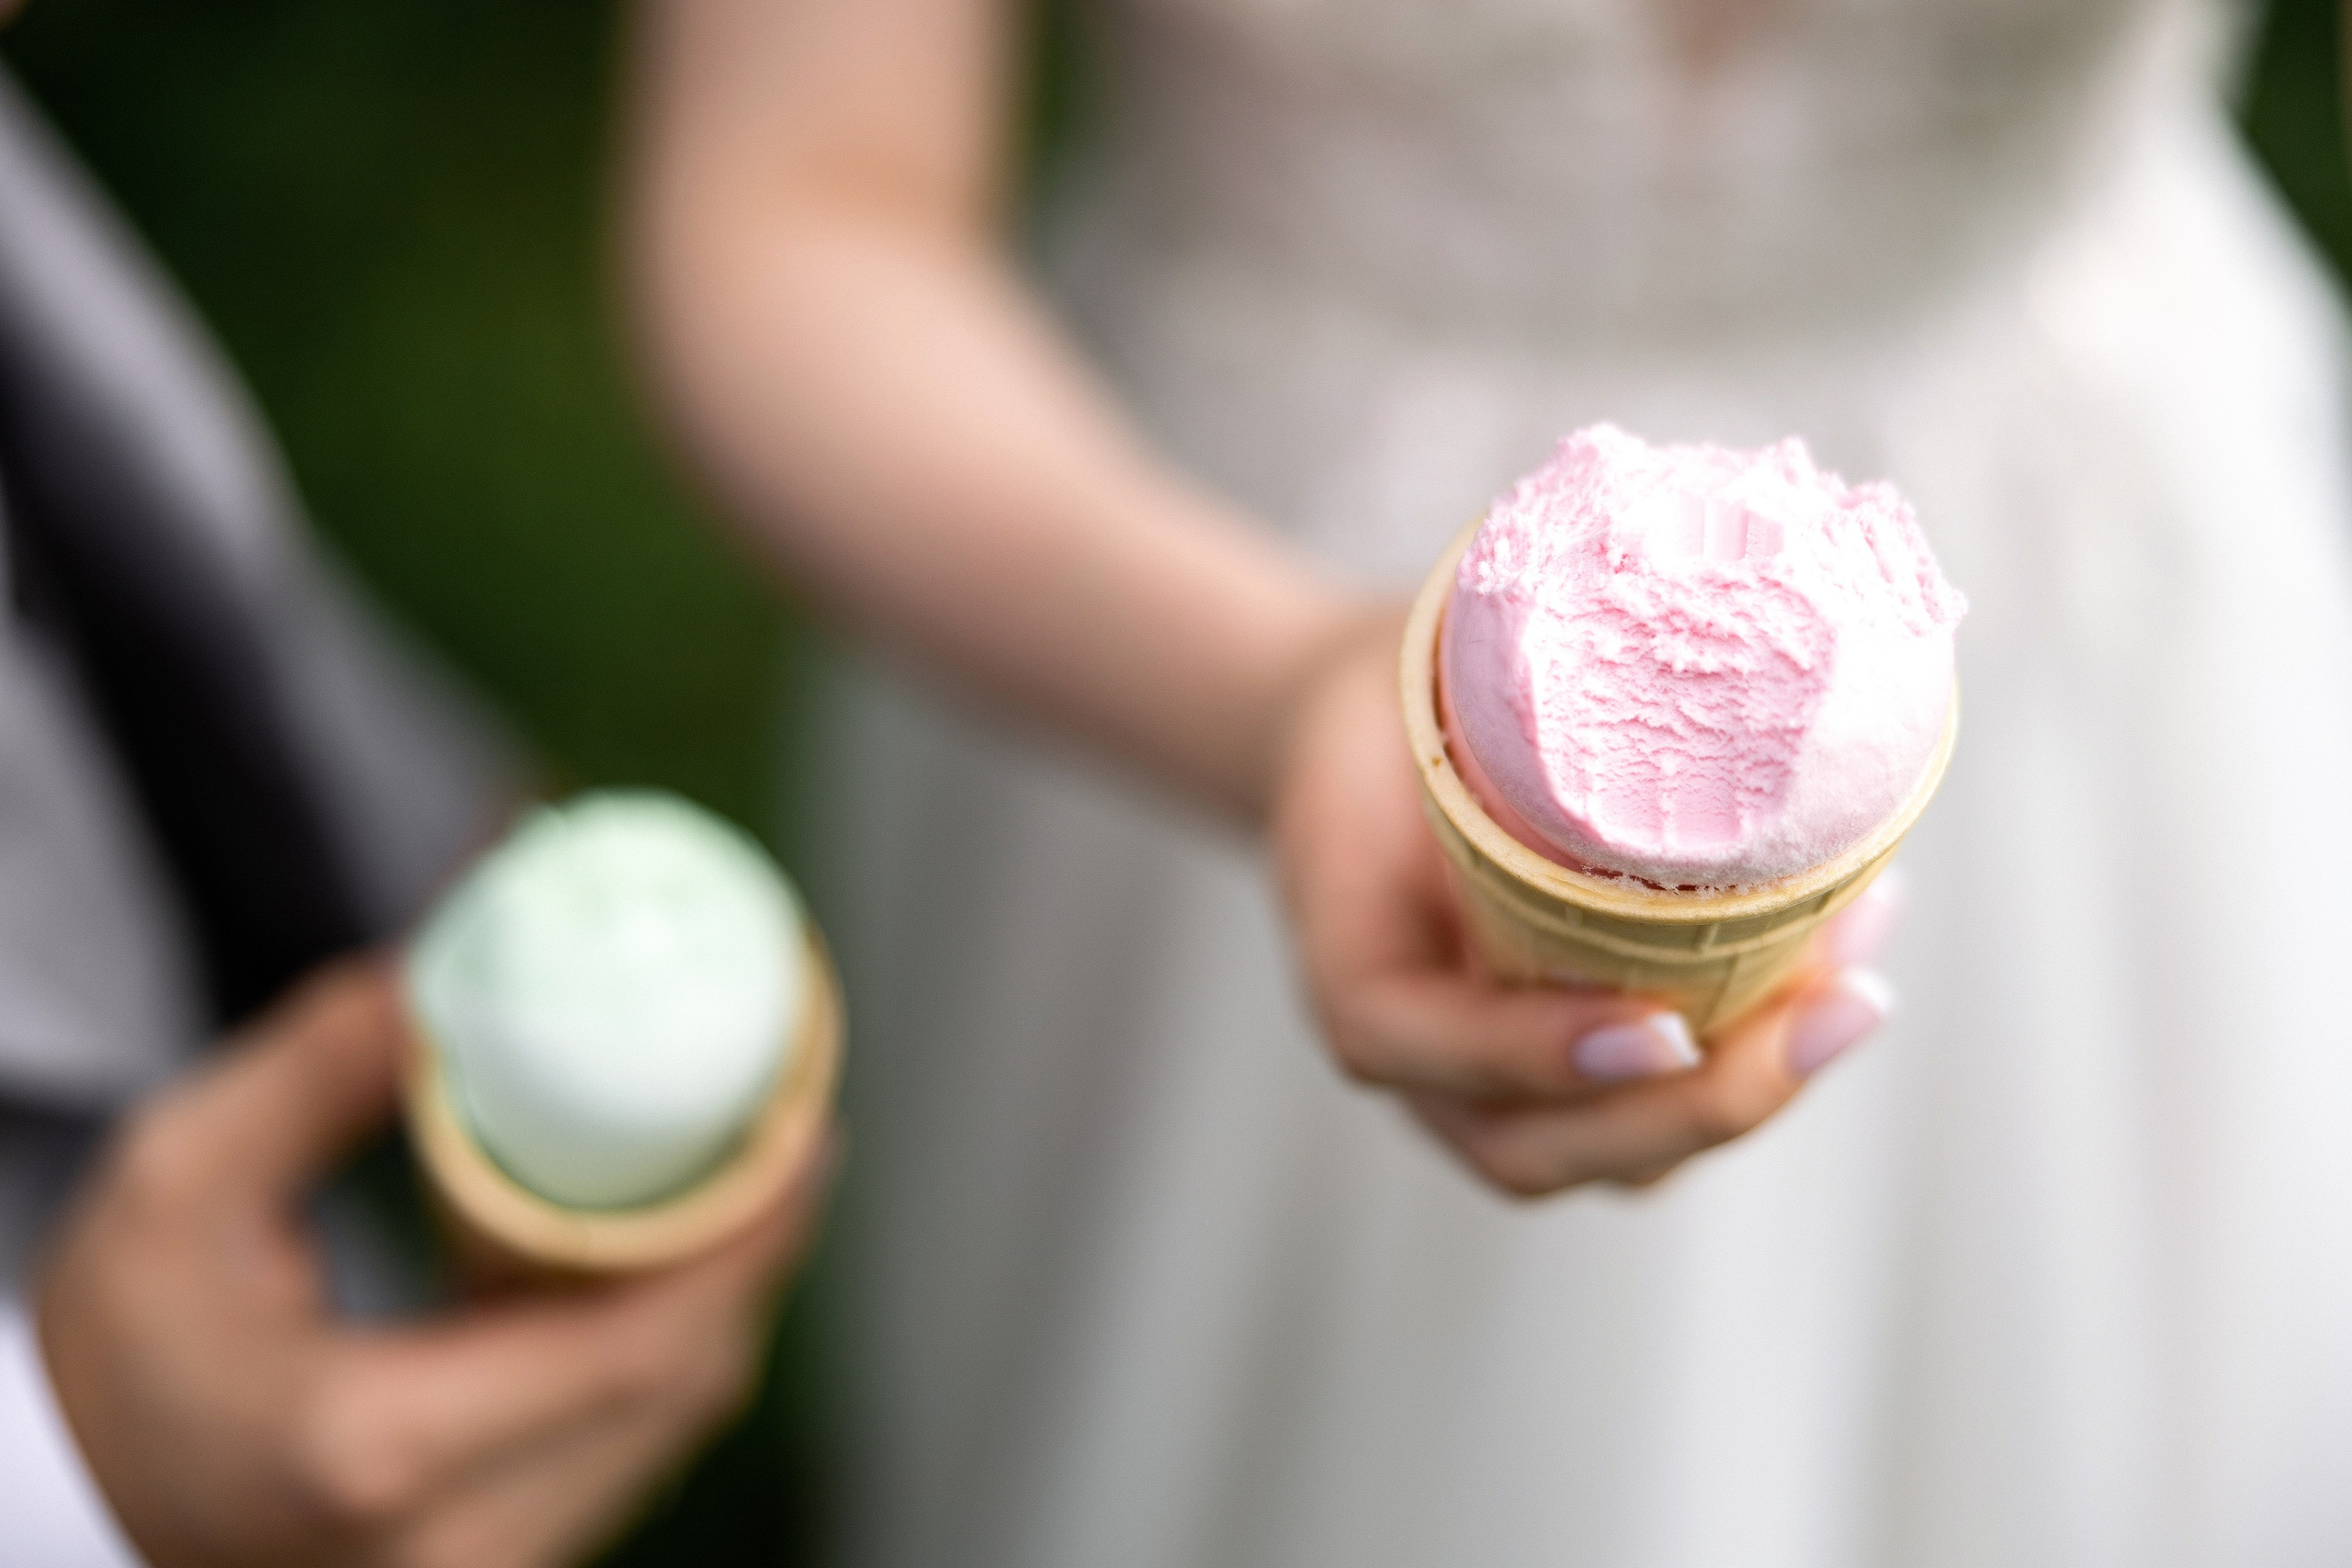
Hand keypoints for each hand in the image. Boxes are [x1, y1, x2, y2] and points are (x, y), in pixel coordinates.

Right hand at [35, 960, 835, 1567]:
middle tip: (797, 1128)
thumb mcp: (176, 1190)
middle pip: (685, 1388)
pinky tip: (669, 1254)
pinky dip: (666, 1346)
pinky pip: (627, 1448)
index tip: (809, 1130)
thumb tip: (450, 967)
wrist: (66, 1512)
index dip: (752, 1235)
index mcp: (382, 1449)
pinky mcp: (498, 1565)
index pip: (643, 1347)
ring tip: (751, 1172)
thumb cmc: (107, 1366)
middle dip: (759, 1249)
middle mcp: (460, 1543)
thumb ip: (319, 1069)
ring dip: (722, 1295)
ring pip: (668, 1426)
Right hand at [1269, 616, 1897, 1197]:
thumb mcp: (1421, 680)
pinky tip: (1847, 956)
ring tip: (1858, 986)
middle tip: (1835, 1013)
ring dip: (1755, 1090)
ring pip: (1618, 1154)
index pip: (1405, 1047)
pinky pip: (1663, 1101)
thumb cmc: (1400, 703)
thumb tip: (1670, 566)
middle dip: (1699, 1109)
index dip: (1529, 1055)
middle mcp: (1420, 1055)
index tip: (1658, 1029)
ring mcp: (1496, 1079)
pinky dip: (1760, 1053)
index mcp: (1350, 961)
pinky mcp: (1575, 1064)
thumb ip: (1501, 664)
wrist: (1372, 734)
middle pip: (1537, 1151)